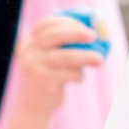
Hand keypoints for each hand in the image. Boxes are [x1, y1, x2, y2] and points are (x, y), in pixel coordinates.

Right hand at [0, 8, 106, 128]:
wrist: (33, 106)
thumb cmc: (48, 77)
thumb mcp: (49, 58)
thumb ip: (63, 45)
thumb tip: (92, 33)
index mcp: (29, 43)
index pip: (47, 25)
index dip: (66, 22)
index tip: (84, 25)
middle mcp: (29, 52)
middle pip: (55, 36)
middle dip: (76, 33)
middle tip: (94, 36)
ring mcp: (34, 66)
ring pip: (65, 56)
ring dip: (85, 56)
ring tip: (99, 60)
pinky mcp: (43, 81)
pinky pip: (68, 74)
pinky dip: (78, 75)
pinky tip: (79, 78)